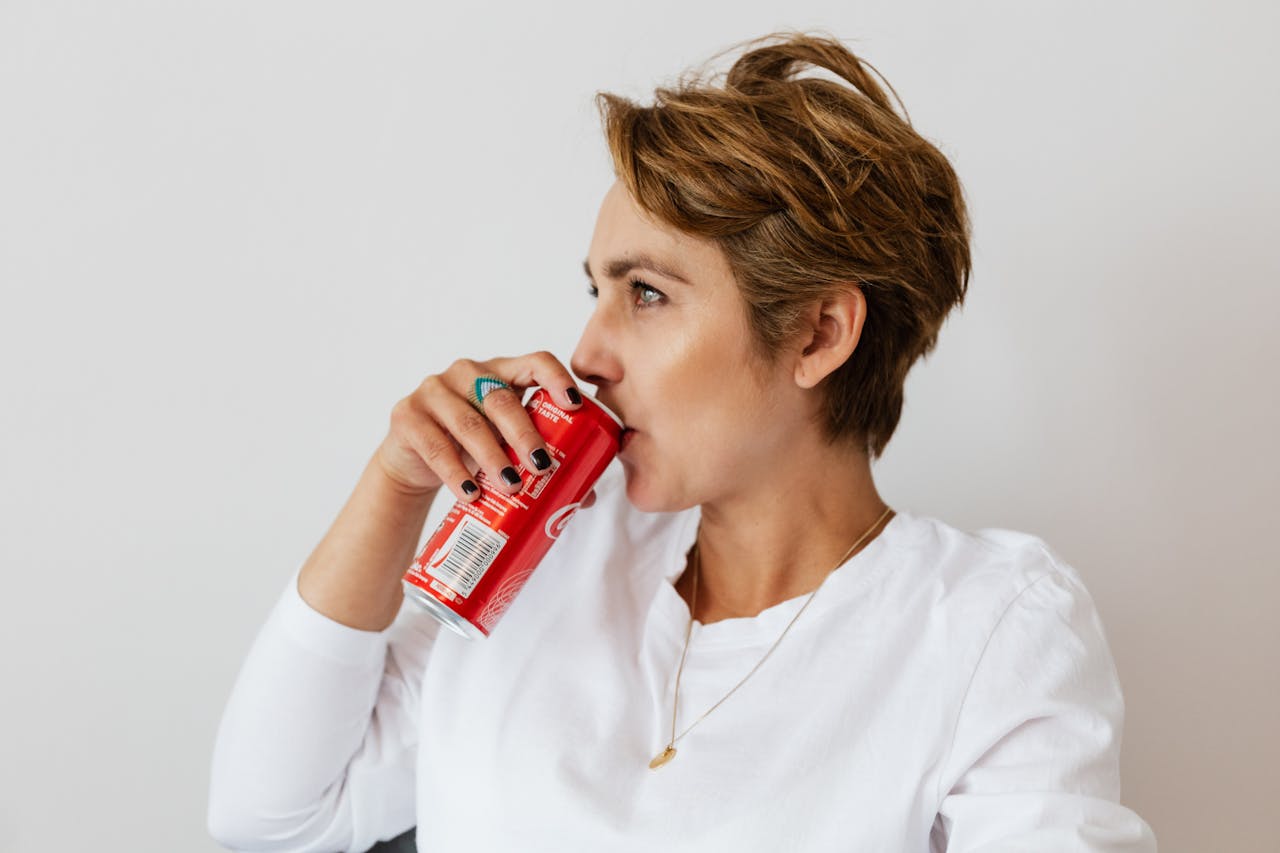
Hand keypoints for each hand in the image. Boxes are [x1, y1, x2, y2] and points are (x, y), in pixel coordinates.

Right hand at [375, 352, 585, 501]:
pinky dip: (456, 474)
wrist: (414, 462)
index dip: (557, 378)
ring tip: (511, 486)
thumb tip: (585, 498)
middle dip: (525, 434)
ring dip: (493, 457)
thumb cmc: (470, 449)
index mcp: (501, 373)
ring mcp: (433, 391)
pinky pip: (436, 446)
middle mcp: (467, 374)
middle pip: (501, 398)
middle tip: (542, 466)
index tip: (574, 405)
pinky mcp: (407, 416)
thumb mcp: (504, 445)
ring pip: (469, 423)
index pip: (535, 361)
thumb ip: (537, 459)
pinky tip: (471, 493)